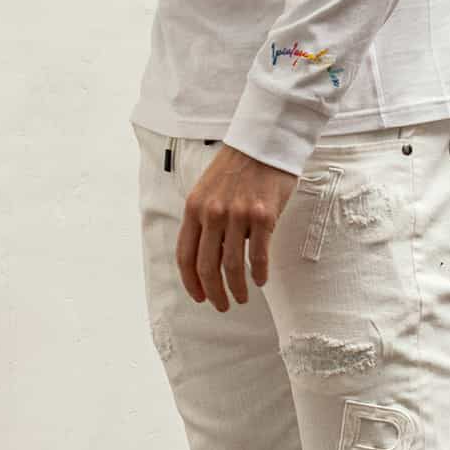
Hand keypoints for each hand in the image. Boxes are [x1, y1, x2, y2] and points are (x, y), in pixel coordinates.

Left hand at [178, 145, 298, 309]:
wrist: (263, 143)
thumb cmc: (236, 168)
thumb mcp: (207, 190)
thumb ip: (202, 219)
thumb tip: (205, 255)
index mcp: (194, 208)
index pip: (185, 256)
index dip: (190, 282)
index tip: (199, 297)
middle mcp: (212, 213)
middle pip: (207, 266)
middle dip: (214, 293)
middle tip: (221, 306)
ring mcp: (238, 215)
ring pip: (233, 265)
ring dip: (237, 288)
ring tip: (242, 298)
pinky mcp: (263, 216)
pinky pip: (258, 255)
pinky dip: (259, 273)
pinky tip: (260, 281)